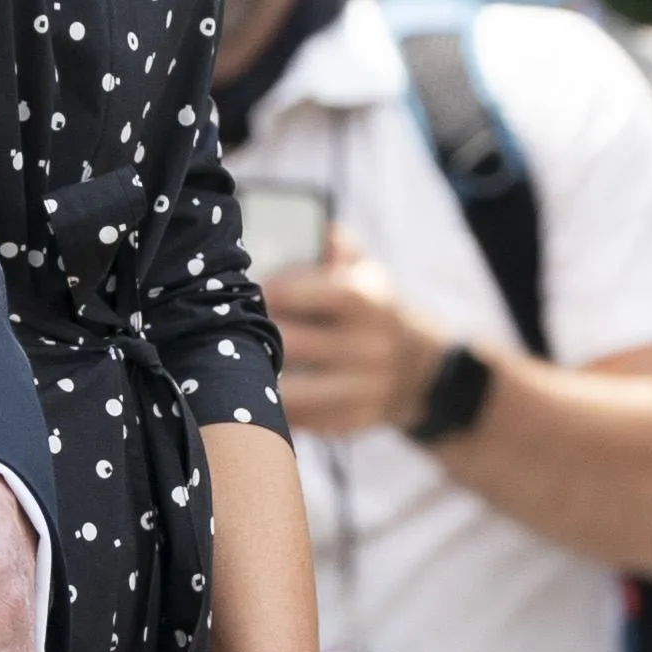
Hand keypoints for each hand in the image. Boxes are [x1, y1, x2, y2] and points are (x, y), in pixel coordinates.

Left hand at [260, 231, 450, 442]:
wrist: (419, 371)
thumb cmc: (374, 313)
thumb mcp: (368, 274)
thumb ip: (340, 249)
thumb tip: (318, 228)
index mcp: (368, 301)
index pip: (307, 293)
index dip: (270, 291)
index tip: (250, 291)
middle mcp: (369, 347)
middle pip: (291, 344)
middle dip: (256, 335)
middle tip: (231, 330)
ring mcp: (363, 390)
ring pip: (291, 391)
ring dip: (261, 376)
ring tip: (241, 363)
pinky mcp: (352, 422)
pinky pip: (300, 420)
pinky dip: (277, 407)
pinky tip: (264, 391)